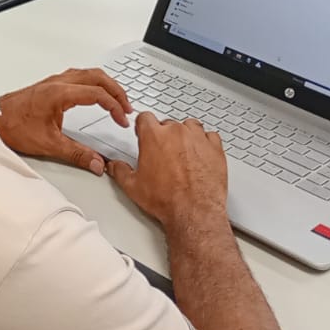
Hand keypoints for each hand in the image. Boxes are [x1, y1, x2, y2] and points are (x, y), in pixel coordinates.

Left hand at [0, 67, 131, 174]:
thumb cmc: (13, 126)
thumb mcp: (48, 144)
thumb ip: (76, 154)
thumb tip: (97, 163)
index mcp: (59, 93)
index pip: (97, 93)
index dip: (114, 106)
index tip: (122, 120)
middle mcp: (57, 83)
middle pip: (97, 76)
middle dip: (116, 90)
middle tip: (126, 108)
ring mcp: (53, 81)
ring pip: (88, 73)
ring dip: (105, 84)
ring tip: (117, 100)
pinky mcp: (49, 85)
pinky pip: (78, 76)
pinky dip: (93, 83)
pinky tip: (95, 93)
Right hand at [107, 111, 229, 226]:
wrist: (193, 212)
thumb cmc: (167, 199)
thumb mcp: (133, 186)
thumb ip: (120, 171)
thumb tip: (115, 166)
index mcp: (153, 137)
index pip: (145, 118)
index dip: (143, 126)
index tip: (144, 133)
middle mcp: (176, 133)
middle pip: (168, 123)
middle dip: (165, 135)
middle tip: (164, 151)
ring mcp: (197, 139)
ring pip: (190, 126)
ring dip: (186, 135)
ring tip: (183, 151)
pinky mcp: (215, 149)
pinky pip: (211, 136)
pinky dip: (206, 142)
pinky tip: (201, 153)